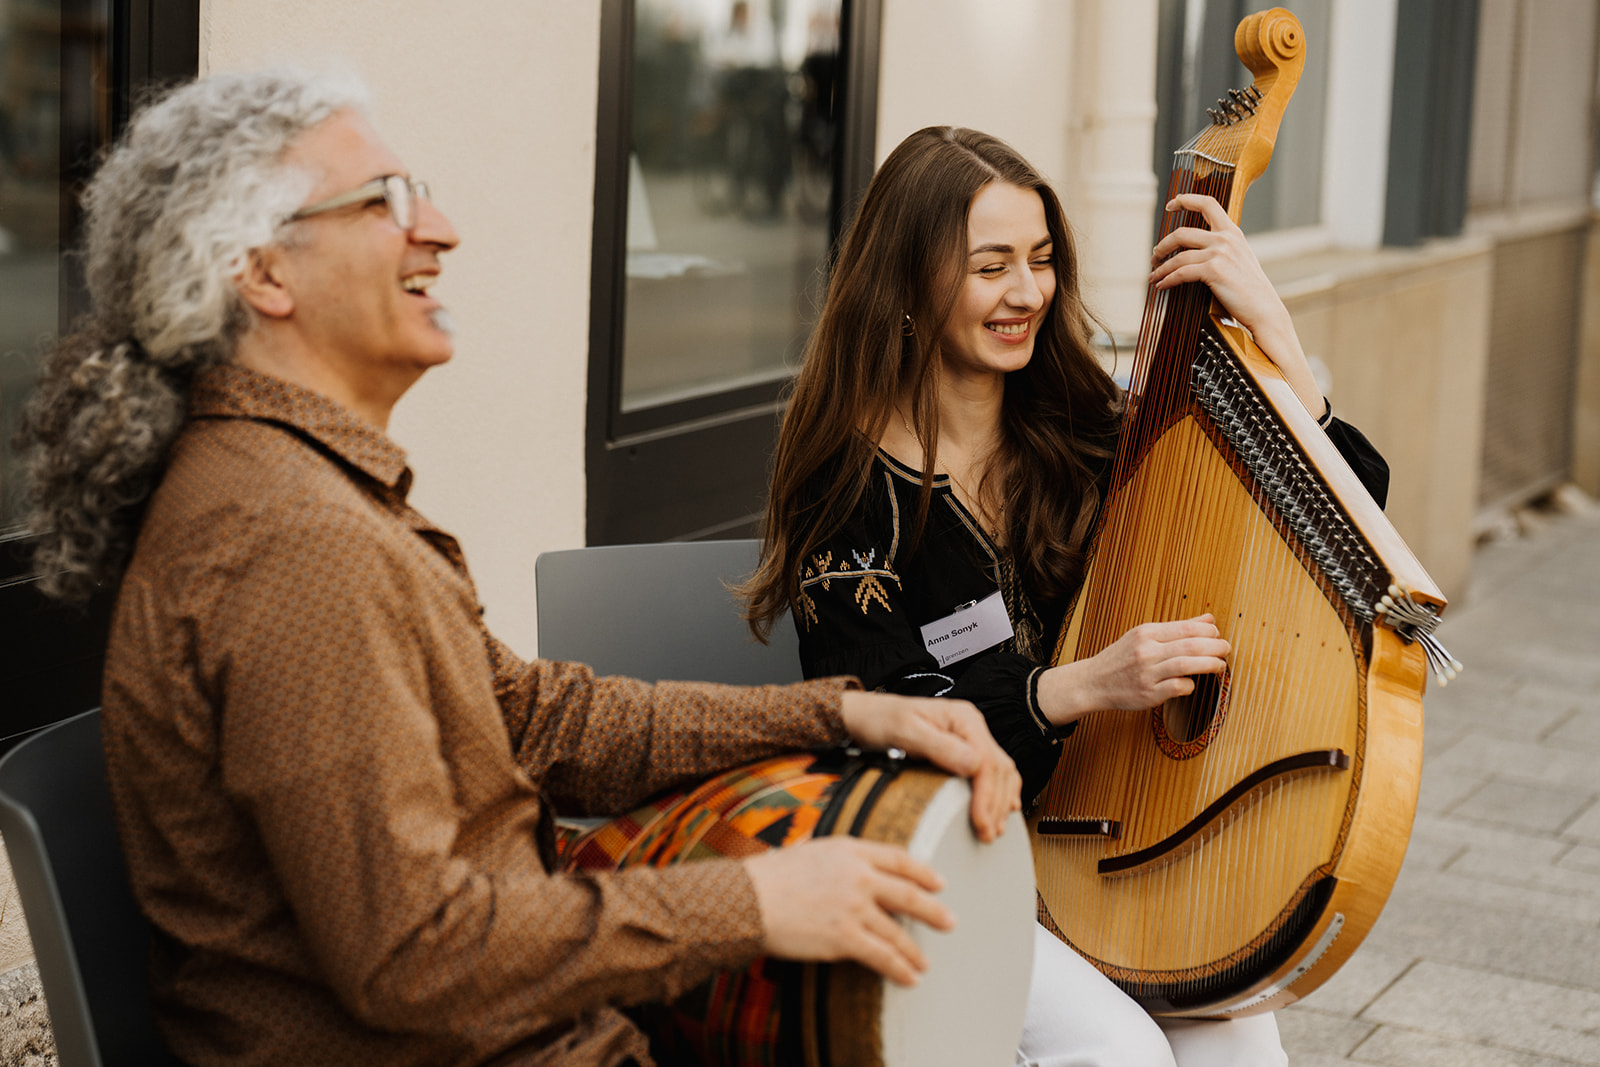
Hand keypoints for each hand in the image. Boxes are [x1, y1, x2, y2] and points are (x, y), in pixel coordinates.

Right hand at [744, 836, 953, 985]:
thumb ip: (834, 857)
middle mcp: (859, 876)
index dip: (923, 872)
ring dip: (914, 950)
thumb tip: (844, 862)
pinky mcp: (845, 937)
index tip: (938, 883)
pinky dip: (899, 969)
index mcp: (850, 850)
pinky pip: (882, 956)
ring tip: (924, 962)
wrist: (747, 899)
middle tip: (949, 922)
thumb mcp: (809, 850)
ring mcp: (855, 907)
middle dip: (933, 911)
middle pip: (908, 894)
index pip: (899, 858)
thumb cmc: (770, 876)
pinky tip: (909, 977)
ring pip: (897, 932)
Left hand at [838, 690, 1020, 841]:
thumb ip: (940, 746)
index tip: (981, 821)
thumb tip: (974, 765)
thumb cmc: (881, 721)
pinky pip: (992, 771)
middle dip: (996, 804)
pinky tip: (1000, 808)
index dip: (987, 795)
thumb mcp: (906, 732)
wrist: (866, 717)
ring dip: (1001, 801)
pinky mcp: (964, 749)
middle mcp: (971, 726)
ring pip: (1001, 771)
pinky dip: (999, 791)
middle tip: (988, 833)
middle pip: (999, 768)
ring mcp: (970, 737)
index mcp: (963, 718)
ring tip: (994, 829)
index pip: (987, 761)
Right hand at [1037, 614, 1229, 723]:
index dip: (1209, 631)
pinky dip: (1190, 685)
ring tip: (1220, 665)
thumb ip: (1177, 628)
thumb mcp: (1144, 636)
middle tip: (1226, 649)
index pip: (1186, 627)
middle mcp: (1146, 651)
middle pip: (1190, 646)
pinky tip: (1192, 683)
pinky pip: (1177, 688)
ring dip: (1209, 665)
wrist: (1094, 681)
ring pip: (1186, 665)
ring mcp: (1146, 674)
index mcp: (1146, 633)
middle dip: (1215, 647)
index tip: (1218, 635)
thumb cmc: (1121, 658)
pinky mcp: (1148, 694)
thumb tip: (1209, 619)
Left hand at [1149, 193, 1322, 416]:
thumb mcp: (1239, 260)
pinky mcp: (1213, 270)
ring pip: (1178, 256)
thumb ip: (1221, 249)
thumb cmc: (1249, 290)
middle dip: (1163, 245)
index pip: (1208, 204)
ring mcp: (1219, 253)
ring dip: (1161, 267)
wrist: (1264, 309)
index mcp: (1232, 232)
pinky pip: (1180, 272)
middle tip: (1154, 256)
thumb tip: (1194, 250)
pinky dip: (1166, 280)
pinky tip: (1161, 286)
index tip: (1172, 204)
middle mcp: (1226, 238)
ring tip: (1153, 276)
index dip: (1186, 200)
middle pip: (1182, 232)